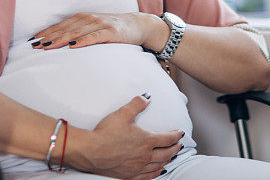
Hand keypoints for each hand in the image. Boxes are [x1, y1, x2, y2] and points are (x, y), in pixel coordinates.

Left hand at [31, 12, 167, 50]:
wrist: (138, 24)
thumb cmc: (113, 30)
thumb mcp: (94, 29)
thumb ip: (79, 34)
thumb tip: (59, 45)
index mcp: (83, 18)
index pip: (60, 25)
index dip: (46, 32)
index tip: (32, 41)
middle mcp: (89, 19)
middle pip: (65, 28)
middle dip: (49, 36)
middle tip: (34, 46)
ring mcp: (100, 24)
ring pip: (77, 32)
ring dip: (61, 38)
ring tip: (48, 46)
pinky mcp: (111, 31)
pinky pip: (95, 36)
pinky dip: (83, 40)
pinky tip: (73, 46)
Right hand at [66, 94, 183, 178]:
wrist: (91, 152)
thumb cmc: (105, 134)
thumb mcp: (123, 113)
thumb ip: (137, 104)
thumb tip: (146, 97)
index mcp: (146, 141)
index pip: (167, 138)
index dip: (175, 135)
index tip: (179, 134)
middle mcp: (145, 156)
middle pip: (166, 153)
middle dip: (174, 149)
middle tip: (179, 145)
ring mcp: (138, 167)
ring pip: (158, 165)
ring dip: (167, 160)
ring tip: (171, 157)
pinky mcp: (129, 175)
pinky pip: (148, 176)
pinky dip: (156, 173)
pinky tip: (157, 171)